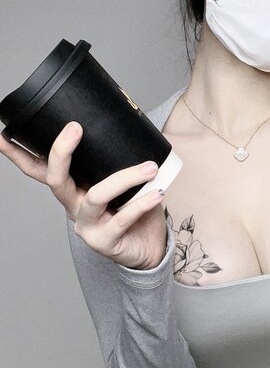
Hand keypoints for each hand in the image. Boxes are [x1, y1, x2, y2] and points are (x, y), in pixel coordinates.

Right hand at [0, 121, 167, 269]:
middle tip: (75, 129)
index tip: (2, 135)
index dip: (18, 154)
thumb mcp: (122, 178)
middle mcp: (73, 206)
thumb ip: (118, 158)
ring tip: (149, 167)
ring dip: (125, 178)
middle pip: (55, 179)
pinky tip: (156, 193)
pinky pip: (122, 218)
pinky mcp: (105, 241)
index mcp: (72, 189)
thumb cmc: (135, 208)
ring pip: (96, 196)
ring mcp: (87, 226)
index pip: (39, 169)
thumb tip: (130, 120)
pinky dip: (142, 203)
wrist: (150, 248)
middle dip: (61, 152)